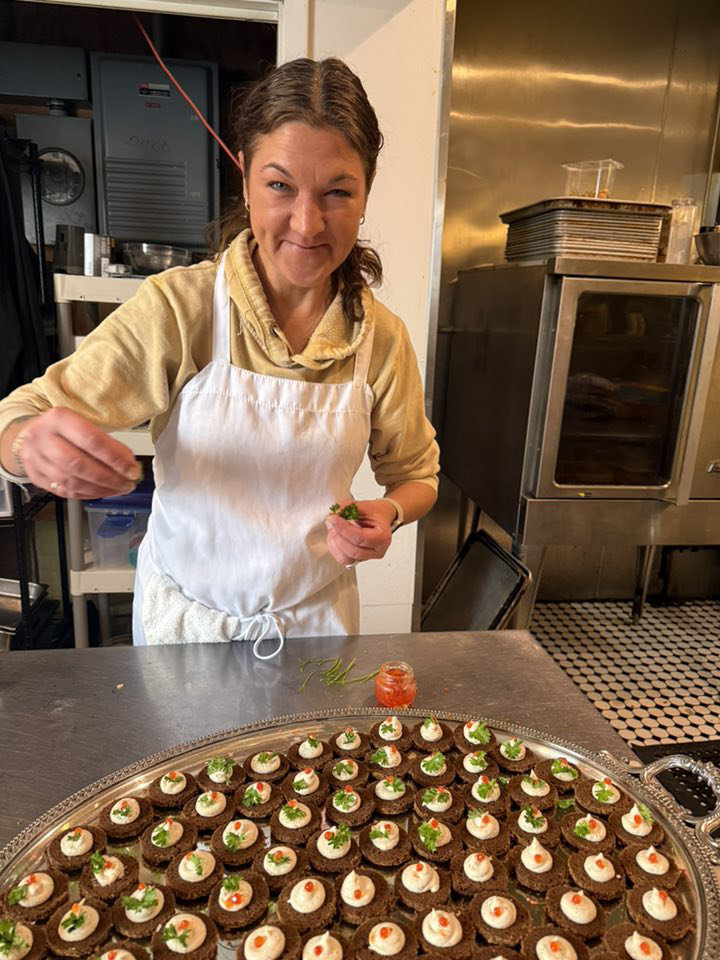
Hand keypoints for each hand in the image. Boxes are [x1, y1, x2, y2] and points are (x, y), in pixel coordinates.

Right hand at [10, 408, 139, 498]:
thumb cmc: (63, 428)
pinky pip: (64, 492)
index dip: (115, 458)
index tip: (132, 469)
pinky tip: (101, 492)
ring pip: (71, 481)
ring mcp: (35, 458)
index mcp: (59, 418)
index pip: (92, 440)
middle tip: (127, 483)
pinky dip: (87, 494)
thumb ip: (107, 442)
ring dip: (100, 489)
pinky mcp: (35, 476)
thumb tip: (128, 463)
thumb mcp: (84, 423)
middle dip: (109, 478)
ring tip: (118, 489)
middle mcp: (43, 437)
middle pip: (79, 464)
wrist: (32, 433)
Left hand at [325, 498, 395, 566]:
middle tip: (331, 522)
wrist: (379, 519)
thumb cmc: (375, 514)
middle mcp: (377, 551)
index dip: (344, 529)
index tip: (333, 518)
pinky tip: (334, 536)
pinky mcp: (358, 560)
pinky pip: (343, 559)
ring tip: (332, 528)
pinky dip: (334, 548)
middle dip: (338, 536)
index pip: (361, 538)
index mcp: (382, 537)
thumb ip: (349, 507)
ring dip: (335, 543)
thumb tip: (336, 512)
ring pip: (346, 558)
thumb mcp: (365, 505)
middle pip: (353, 550)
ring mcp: (367, 557)